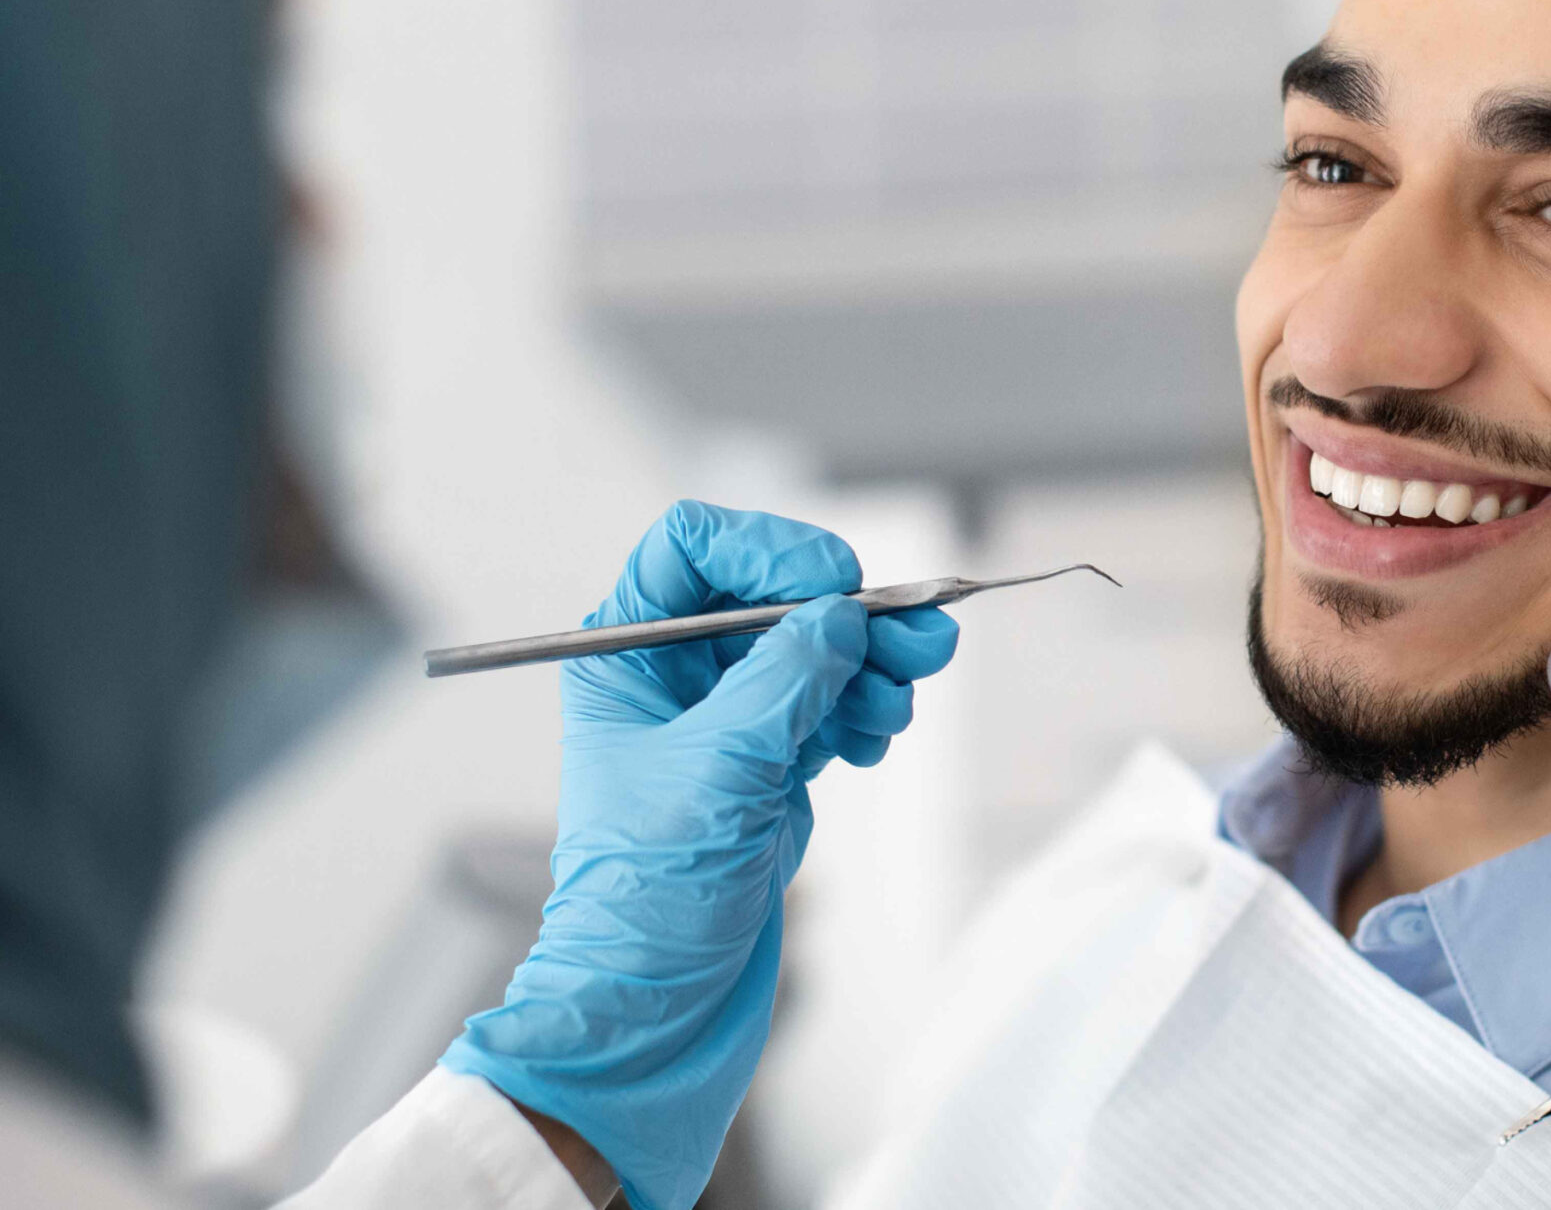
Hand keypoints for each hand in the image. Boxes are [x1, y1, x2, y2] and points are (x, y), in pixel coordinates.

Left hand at [439, 502, 959, 1209]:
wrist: (656, 1007)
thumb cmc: (647, 896)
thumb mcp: (720, 769)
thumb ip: (785, 678)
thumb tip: (841, 617)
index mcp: (624, 655)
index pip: (694, 548)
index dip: (768, 550)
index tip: (833, 584)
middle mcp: (673, 673)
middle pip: (777, 595)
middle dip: (852, 614)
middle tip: (921, 637)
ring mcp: (726, 717)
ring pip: (818, 649)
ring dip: (873, 665)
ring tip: (901, 703)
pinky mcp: (770, 761)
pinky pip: (834, 702)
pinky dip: (866, 710)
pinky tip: (877, 738)